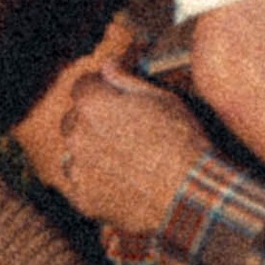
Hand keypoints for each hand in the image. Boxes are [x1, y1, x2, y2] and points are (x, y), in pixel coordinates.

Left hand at [19, 54, 201, 235]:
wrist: (190, 195)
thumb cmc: (182, 141)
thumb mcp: (162, 99)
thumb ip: (126, 80)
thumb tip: (107, 65)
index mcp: (92, 104)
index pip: (82, 86)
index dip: (100, 88)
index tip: (114, 97)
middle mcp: (76, 135)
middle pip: (73, 119)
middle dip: (91, 120)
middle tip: (123, 131)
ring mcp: (77, 169)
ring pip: (75, 152)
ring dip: (90, 151)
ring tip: (125, 160)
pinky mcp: (83, 199)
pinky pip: (80, 184)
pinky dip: (94, 182)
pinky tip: (121, 183)